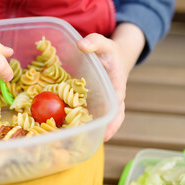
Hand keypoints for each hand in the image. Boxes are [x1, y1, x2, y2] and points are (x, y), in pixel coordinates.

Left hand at [77, 23, 144, 140]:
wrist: (110, 59)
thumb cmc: (108, 53)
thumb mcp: (104, 44)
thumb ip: (95, 42)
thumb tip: (81, 45)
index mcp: (117, 86)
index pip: (118, 102)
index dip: (114, 117)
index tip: (107, 129)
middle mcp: (111, 99)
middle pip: (112, 118)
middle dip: (105, 129)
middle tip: (95, 141)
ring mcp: (102, 103)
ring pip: (100, 119)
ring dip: (91, 130)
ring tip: (78, 142)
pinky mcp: (91, 104)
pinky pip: (86, 115)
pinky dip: (79, 123)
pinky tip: (67, 130)